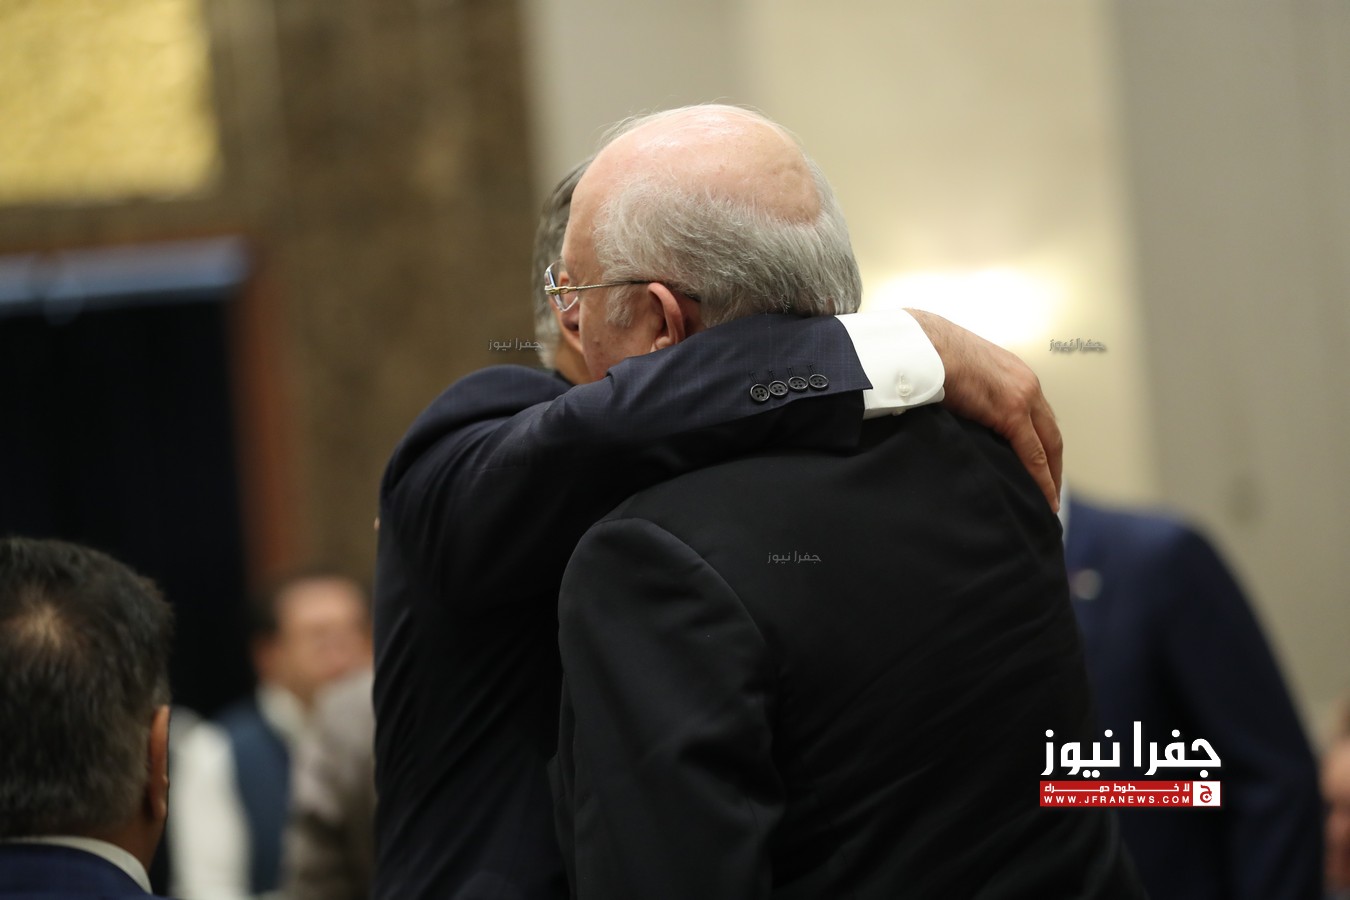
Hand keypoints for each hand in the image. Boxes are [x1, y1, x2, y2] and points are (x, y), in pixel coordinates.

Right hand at [907, 310, 1062, 510]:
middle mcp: (1026, 383)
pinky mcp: (1011, 411)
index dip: (1042, 443)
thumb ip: (970, 394)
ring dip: (1050, 474)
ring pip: (1048, 444)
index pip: (1037, 415)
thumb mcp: (960, 373)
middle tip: (1052, 489)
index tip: (1042, 464)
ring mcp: (1022, 396)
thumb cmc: (930, 354)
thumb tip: (962, 414)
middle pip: (1050, 431)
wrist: (922, 345)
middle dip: (1053, 463)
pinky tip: (1042, 496)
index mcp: (1014, 373)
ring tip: (1047, 499)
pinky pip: (1033, 453)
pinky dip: (1041, 478)